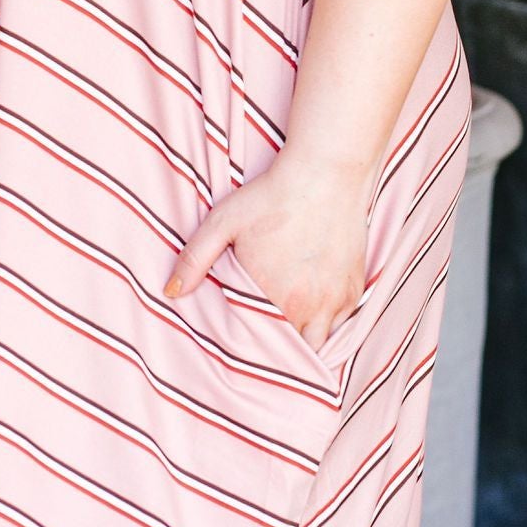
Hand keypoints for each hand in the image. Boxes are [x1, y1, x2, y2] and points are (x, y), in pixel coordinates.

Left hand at [163, 150, 369, 351]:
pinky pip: (339, 322)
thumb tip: (170, 293)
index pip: (264, 350)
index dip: (253, 355)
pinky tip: (309, 309)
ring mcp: (338, 300)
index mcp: (279, 301)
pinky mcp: (355, 289)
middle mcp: (313, 308)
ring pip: (321, 342)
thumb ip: (194, 260)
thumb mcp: (223, 223)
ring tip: (285, 334)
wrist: (326, 172)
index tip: (242, 355)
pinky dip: (326, 322)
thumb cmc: (272, 196)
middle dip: (278, 355)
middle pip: (294, 354)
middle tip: (261, 349)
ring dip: (304, 341)